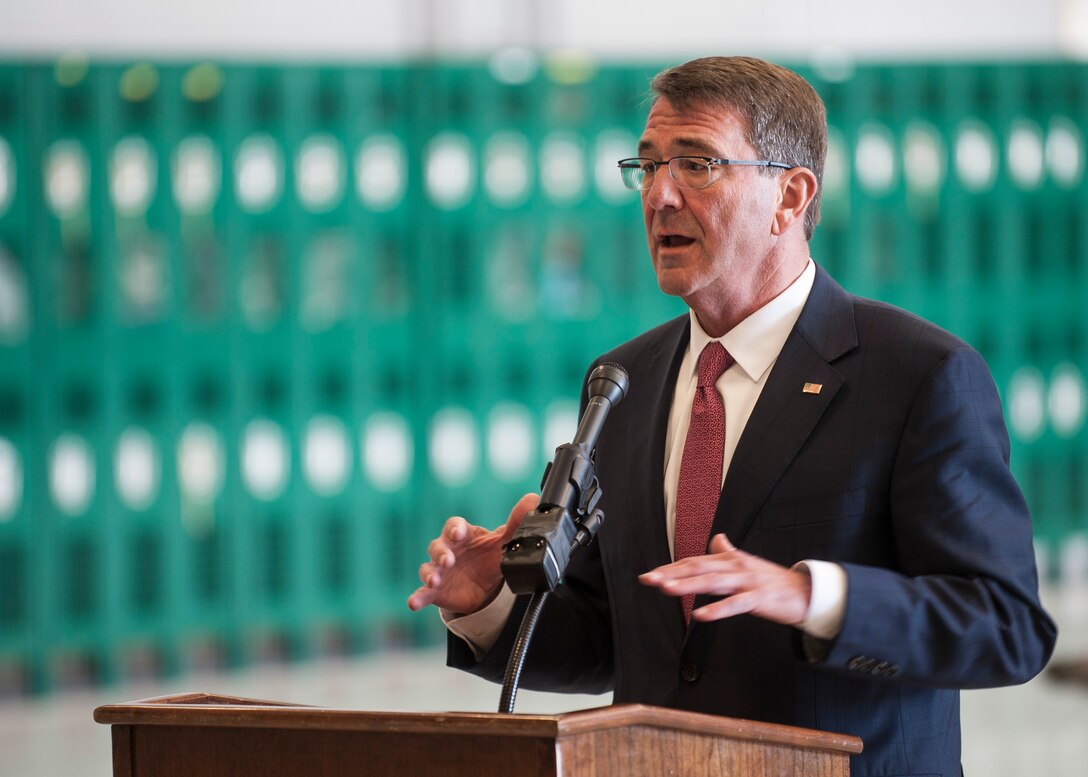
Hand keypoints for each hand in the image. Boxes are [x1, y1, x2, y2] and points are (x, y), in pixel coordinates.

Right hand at [407, 493, 539, 614]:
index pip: (454, 526)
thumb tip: (532, 500)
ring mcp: (439, 571)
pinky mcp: (436, 591)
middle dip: (441, 552)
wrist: (487, 587)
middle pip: (437, 546)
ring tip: (433, 580)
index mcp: (464, 535)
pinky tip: (413, 603)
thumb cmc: (490, 556)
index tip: (458, 533)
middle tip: (448, 560)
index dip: (454, 529)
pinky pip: (423, 593)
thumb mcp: (505, 540)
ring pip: (428, 568)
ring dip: (429, 573)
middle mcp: (448, 550)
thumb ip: (516, 522)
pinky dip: (417, 597)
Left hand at [638, 534, 811, 624]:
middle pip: (699, 568)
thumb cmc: (774, 580)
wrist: (807, 592)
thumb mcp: (748, 562)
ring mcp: (748, 581)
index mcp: (730, 560)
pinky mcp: (760, 599)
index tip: (650, 575)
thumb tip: (716, 537)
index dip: (671, 568)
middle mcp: (736, 567)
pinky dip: (717, 609)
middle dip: (671, 574)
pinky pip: (735, 604)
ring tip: (666, 590)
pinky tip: (699, 615)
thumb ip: (729, 551)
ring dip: (688, 586)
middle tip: (649, 579)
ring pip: (713, 583)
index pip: (695, 562)